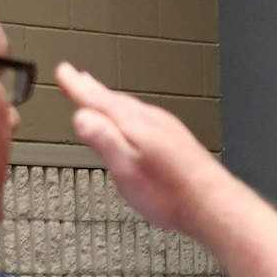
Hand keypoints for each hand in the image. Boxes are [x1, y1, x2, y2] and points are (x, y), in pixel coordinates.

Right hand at [56, 62, 226, 238]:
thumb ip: (103, 140)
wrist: (212, 204)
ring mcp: (167, 128)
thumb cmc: (171, 194)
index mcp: (134, 124)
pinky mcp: (177, 139)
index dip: (77, 86)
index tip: (64, 72)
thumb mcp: (126, 171)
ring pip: (130, 106)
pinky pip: (145, 116)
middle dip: (92, 88)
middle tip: (76, 77)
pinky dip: (129, 112)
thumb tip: (82, 117)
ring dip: (111, 99)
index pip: (98, 99)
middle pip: (114, 99)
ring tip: (98, 95)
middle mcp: (152, 120)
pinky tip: (131, 122)